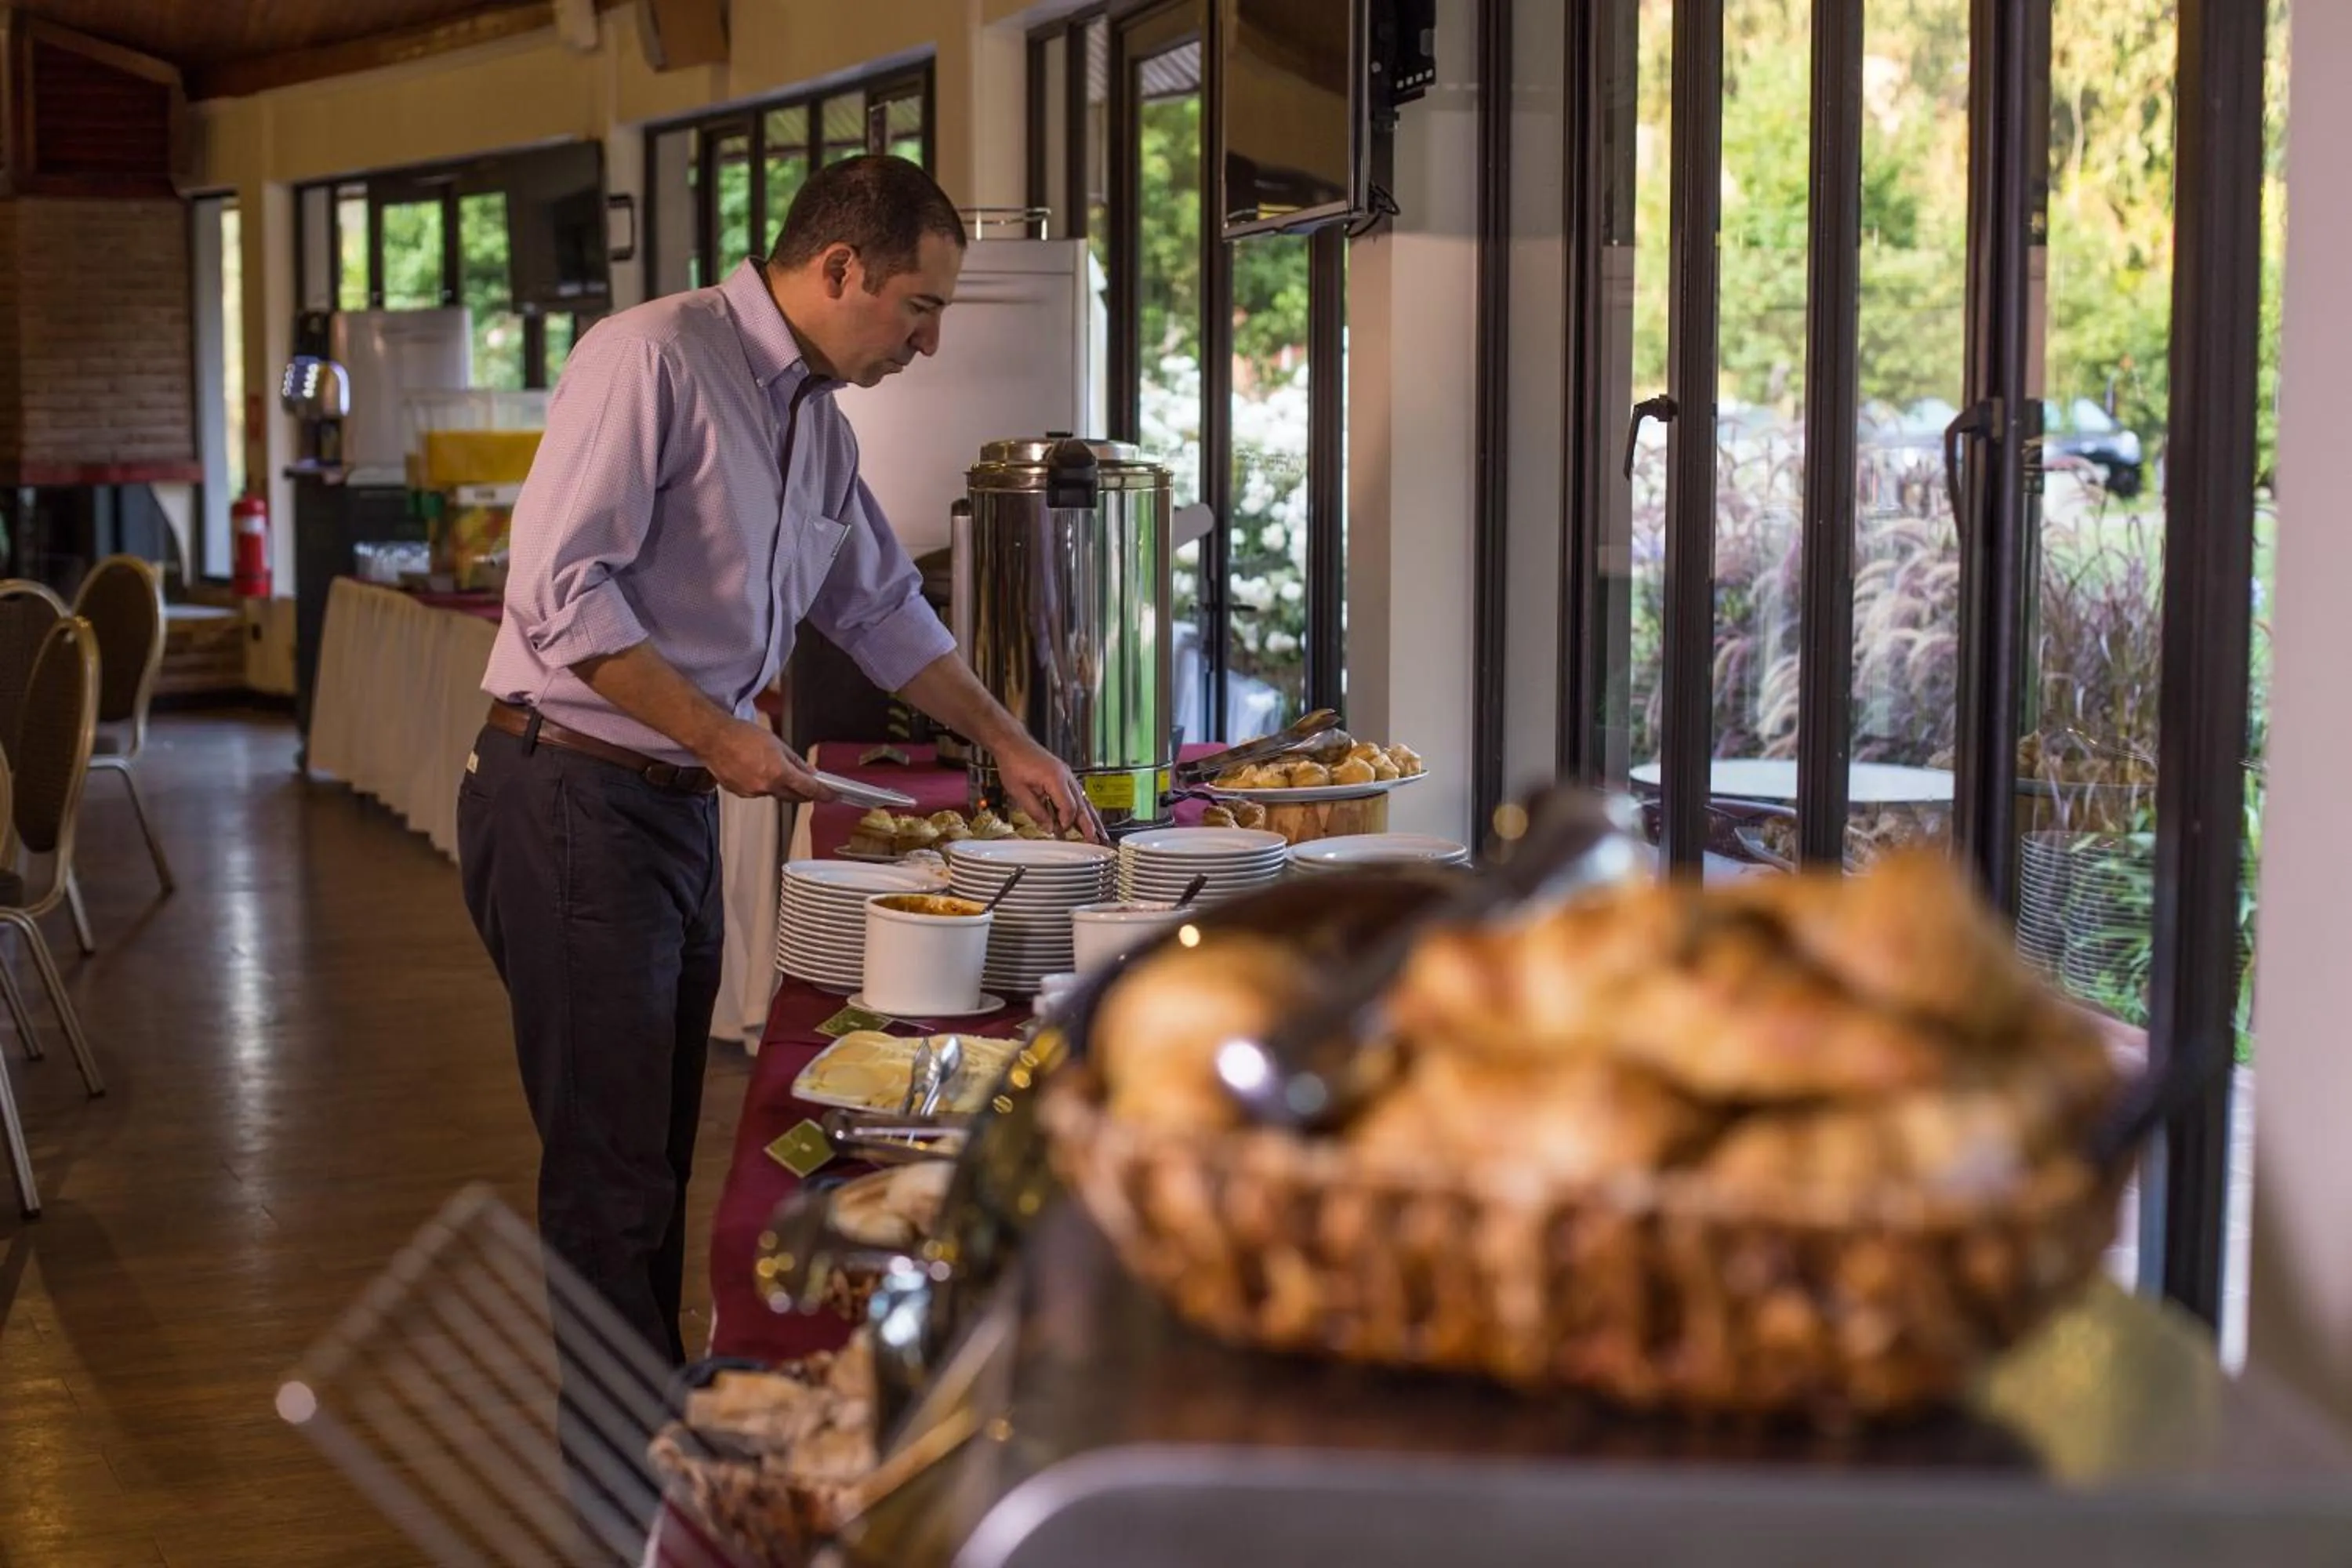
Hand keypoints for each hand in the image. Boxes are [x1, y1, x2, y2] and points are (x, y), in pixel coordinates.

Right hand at [700, 718, 835, 801]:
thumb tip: (809, 772)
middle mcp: (766, 786)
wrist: (714, 738)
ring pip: (775, 794)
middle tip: (810, 786)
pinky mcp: (740, 793)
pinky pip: (758, 792)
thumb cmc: (741, 735)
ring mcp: (752, 792)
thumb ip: (795, 761)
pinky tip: (756, 771)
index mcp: (778, 772)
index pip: (808, 789)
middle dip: (804, 793)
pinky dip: (763, 785)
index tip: (831, 795)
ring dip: (781, 787)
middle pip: (793, 797)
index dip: (823, 793)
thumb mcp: (777, 743)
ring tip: (773, 769)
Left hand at [993, 733, 1103, 841]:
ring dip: (1091, 817)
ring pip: (1083, 799)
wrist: (1013, 743)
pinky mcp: (1064, 776)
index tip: (1062, 833)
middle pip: (1082, 804)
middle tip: (1096, 840)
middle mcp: (1066, 776)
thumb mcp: (1019, 791)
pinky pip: (1077, 794)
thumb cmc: (1014, 763)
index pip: (1068, 807)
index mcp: (1055, 779)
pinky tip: (1087, 817)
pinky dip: (1083, 807)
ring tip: (1098, 832)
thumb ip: (1036, 811)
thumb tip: (1048, 827)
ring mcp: (1067, 775)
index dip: (1066, 822)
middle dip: (1089, 824)